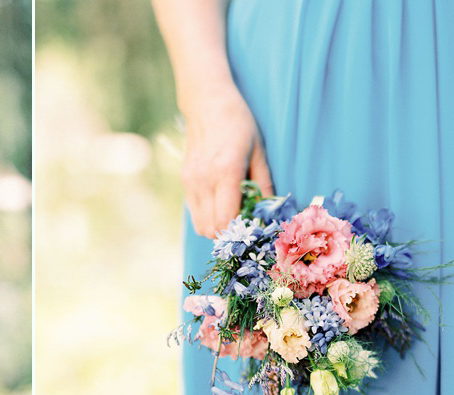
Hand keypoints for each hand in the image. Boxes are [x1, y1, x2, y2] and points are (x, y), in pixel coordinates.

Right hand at [181, 84, 273, 237]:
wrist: (206, 103)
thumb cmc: (238, 123)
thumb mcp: (258, 151)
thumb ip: (263, 183)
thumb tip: (269, 209)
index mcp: (225, 172)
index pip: (226, 220)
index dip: (240, 230)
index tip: (254, 224)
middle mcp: (203, 181)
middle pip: (210, 229)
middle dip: (228, 233)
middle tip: (244, 222)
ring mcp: (190, 182)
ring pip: (200, 225)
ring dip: (216, 226)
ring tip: (232, 214)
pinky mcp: (184, 181)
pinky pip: (194, 211)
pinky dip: (207, 215)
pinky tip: (220, 202)